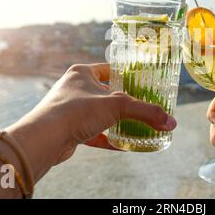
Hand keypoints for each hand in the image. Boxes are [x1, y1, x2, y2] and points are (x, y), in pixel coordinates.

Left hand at [6, 63, 175, 180]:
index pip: (110, 70)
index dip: (127, 76)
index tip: (142, 83)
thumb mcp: (116, 106)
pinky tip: (121, 145)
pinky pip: (93, 133)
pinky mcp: (69, 129)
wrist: (45, 138)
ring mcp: (71, 110)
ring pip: (99, 114)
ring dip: (115, 121)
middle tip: (141, 107)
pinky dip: (107, 138)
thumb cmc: (76, 111)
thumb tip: (169, 122)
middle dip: (123, 102)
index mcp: (83, 73)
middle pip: (106, 93)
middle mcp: (75, 89)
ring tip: (134, 126)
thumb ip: (145, 112)